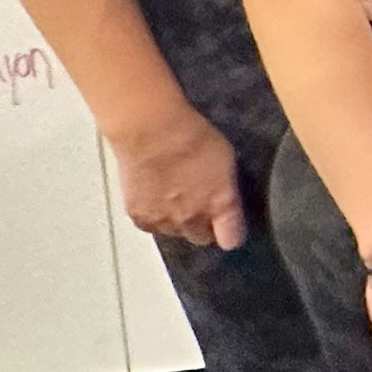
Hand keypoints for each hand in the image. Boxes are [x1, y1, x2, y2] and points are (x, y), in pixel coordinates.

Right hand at [111, 104, 244, 250]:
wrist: (151, 132)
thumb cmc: (193, 135)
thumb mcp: (226, 160)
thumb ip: (226, 188)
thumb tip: (225, 201)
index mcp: (221, 205)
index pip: (231, 239)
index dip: (231, 232)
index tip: (229, 226)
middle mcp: (193, 220)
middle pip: (200, 238)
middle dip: (202, 226)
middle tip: (196, 205)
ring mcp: (165, 222)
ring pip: (174, 233)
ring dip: (175, 221)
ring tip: (171, 196)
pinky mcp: (140, 218)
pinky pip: (151, 226)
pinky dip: (152, 216)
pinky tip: (153, 197)